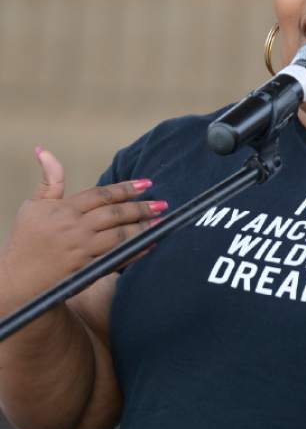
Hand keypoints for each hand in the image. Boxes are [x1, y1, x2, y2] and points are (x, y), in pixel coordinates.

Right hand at [0, 147, 164, 304]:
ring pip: (119, 236)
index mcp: (64, 209)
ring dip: (142, 228)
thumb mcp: (33, 205)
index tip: (147, 183)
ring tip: (162, 222)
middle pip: (115, 214)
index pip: (101, 194)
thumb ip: (49, 180)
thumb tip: (43, 149)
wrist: (19, 278)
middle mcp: (75, 228)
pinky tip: (150, 245)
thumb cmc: (26, 239)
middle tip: (163, 203)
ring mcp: (82, 249)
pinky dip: (135, 252)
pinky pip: (116, 258)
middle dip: (141, 208)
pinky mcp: (87, 269)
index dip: (125, 188)